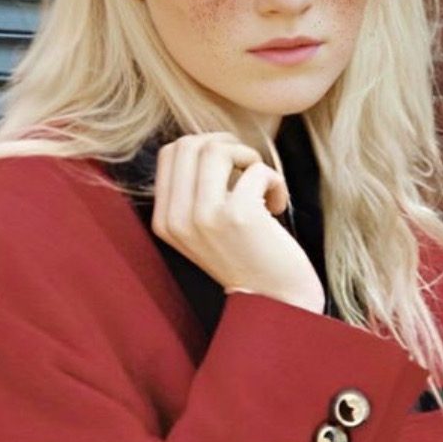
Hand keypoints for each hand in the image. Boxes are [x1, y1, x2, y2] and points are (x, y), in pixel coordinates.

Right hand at [151, 133, 325, 312]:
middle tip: (248, 170)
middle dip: (227, 146)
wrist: (275, 301)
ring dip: (249, 157)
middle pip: (191, 144)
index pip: (171, 153)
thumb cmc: (246, 255)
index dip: (205, 146)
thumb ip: (195, 190)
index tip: (230, 167)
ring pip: (217, 148)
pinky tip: (278, 205)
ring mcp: (205, 217)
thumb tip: (208, 140)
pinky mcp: (237, 215)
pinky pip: (257, 169)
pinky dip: (275, 180)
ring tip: (262, 184)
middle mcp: (177, 218)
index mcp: (164, 220)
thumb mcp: (204, 227)